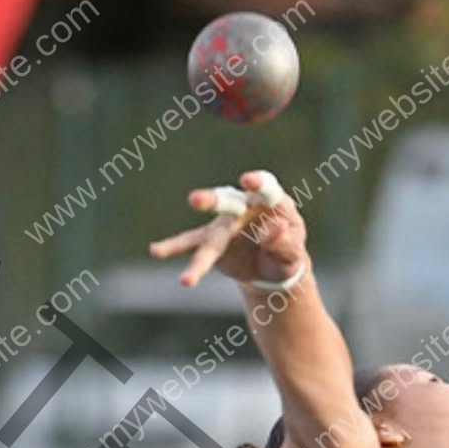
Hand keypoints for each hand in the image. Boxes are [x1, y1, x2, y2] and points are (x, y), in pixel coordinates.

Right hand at [149, 171, 307, 288]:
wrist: (273, 266)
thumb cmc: (287, 250)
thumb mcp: (293, 251)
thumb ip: (285, 241)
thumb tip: (275, 227)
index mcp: (270, 202)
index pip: (265, 188)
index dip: (257, 183)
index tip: (247, 181)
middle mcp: (242, 207)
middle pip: (227, 201)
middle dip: (212, 201)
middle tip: (195, 200)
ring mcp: (224, 224)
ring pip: (207, 232)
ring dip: (186, 240)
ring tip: (160, 250)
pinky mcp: (211, 241)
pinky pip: (192, 245)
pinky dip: (174, 248)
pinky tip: (155, 251)